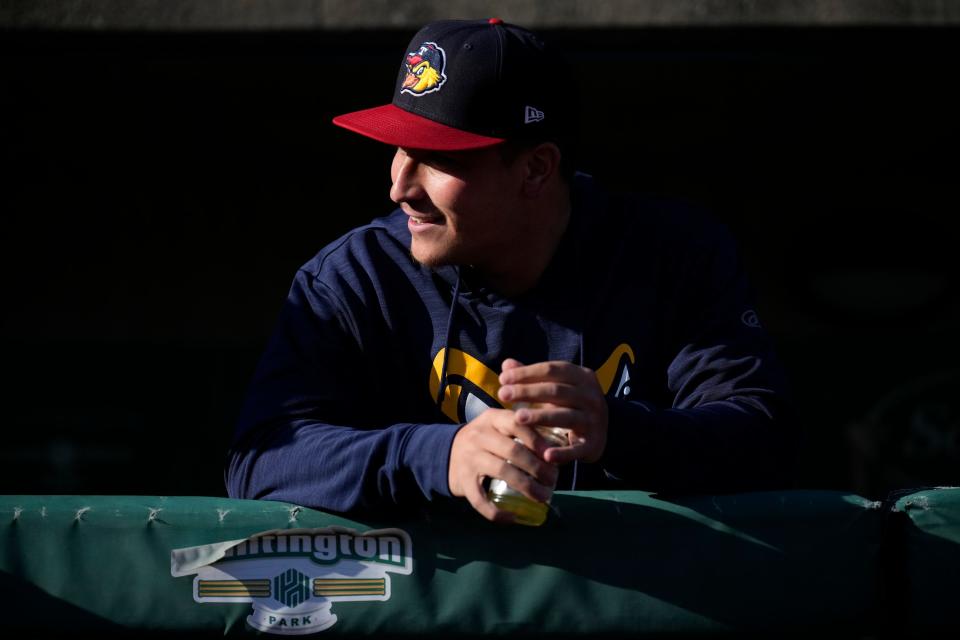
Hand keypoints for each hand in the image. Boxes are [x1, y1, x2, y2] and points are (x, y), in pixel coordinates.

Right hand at [447, 408, 557, 522]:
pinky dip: (497, 512)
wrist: (445, 452)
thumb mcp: (498, 426)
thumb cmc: (484, 440)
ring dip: (527, 486)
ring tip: (543, 496)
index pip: (517, 423)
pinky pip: (480, 500)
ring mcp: (469, 458)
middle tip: (553, 479)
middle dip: (538, 466)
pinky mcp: (462, 480)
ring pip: (502, 471)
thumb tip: (558, 449)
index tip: (553, 455)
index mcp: (491, 419)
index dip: (538, 440)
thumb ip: (522, 431)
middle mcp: (478, 435)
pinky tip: (513, 518)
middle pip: (513, 450)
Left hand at [497, 358, 607, 464]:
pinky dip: (563, 453)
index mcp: (582, 377)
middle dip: (527, 392)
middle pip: (556, 391)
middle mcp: (591, 396)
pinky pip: (577, 449)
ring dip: (540, 417)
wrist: (602, 431)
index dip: (527, 373)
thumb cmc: (570, 404)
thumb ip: (531, 377)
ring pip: (565, 416)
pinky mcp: (594, 444)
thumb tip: (506, 364)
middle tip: (503, 394)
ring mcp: (594, 420)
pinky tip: (546, 456)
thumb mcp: (556, 387)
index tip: (503, 379)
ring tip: (518, 418)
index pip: (552, 370)